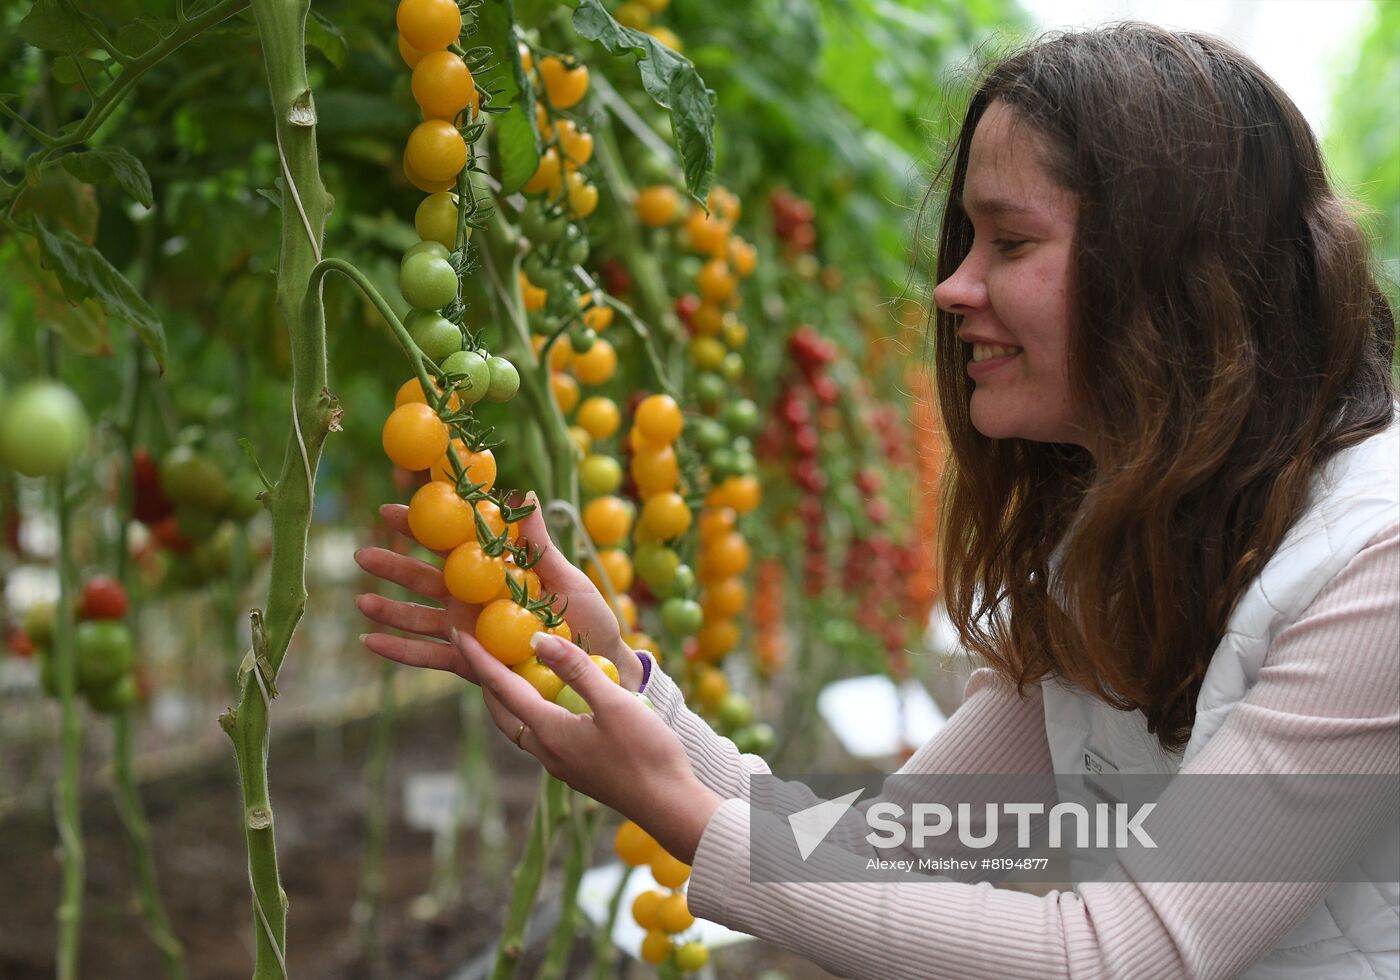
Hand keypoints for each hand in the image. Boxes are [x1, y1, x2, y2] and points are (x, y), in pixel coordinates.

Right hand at [354, 492, 645, 689]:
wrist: (602, 670)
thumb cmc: (590, 619)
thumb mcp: (567, 577)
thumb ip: (538, 542)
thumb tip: (524, 493)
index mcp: (498, 571)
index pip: (454, 542)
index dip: (424, 525)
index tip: (394, 508)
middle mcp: (477, 598)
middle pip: (427, 578)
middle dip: (393, 566)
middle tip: (361, 554)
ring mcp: (471, 630)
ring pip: (421, 616)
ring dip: (389, 610)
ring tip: (359, 601)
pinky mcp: (473, 663)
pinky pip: (431, 656)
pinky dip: (400, 650)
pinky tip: (370, 643)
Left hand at [460, 627, 721, 863]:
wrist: (670, 806)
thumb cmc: (646, 753)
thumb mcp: (614, 703)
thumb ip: (577, 670)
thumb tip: (537, 640)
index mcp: (550, 733)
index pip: (504, 689)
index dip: (480, 660)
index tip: (459, 635)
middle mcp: (547, 752)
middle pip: (503, 713)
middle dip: (486, 682)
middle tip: (478, 653)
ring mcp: (562, 765)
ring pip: (522, 727)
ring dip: (509, 699)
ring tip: (510, 673)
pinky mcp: (579, 770)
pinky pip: (542, 735)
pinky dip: (534, 711)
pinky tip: (552, 700)